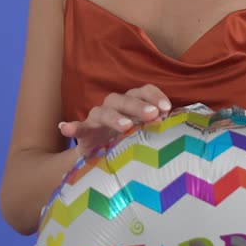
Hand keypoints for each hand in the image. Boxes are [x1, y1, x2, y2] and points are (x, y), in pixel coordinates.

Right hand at [58, 84, 172, 158]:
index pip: (143, 91)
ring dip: (114, 117)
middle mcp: (114, 106)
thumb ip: (159, 125)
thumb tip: (179, 124)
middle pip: (125, 99)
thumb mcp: (146, 131)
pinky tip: (66, 128)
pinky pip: (77, 128)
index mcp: (132, 103)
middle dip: (139, 106)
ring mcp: (97, 118)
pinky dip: (71, 127)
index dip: (155, 96)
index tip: (167, 108)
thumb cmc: (130, 139)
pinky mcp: (84, 133)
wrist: (102, 154)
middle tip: (153, 115)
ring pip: (103, 112)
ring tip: (125, 126)